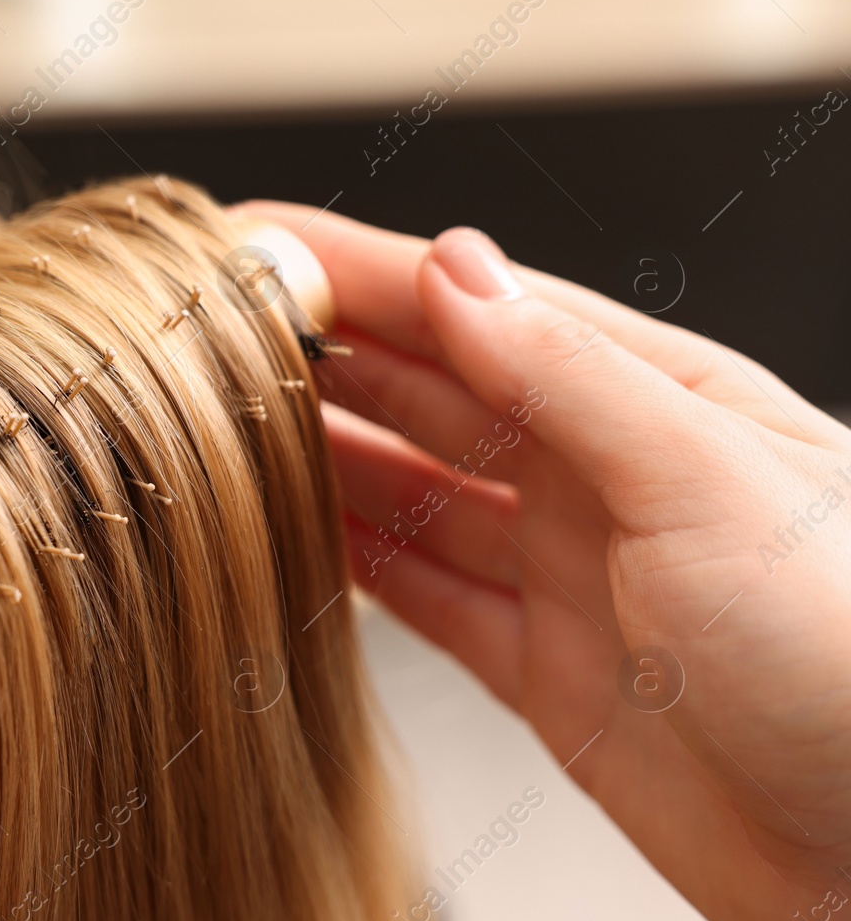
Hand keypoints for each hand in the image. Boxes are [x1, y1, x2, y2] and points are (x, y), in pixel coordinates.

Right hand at [241, 201, 850, 920]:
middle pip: (428, 394)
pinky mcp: (549, 674)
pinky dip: (357, 567)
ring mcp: (569, 577)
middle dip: (320, 355)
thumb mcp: (710, 482)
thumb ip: (570, 378)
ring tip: (225, 425)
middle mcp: (601, 479)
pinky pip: (428, 599)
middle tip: (210, 333)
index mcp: (652, 400)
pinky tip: (301, 540)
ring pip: (414, 495)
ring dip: (323, 456)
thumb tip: (454, 270)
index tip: (249, 246)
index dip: (355, 269)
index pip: (471, 309)